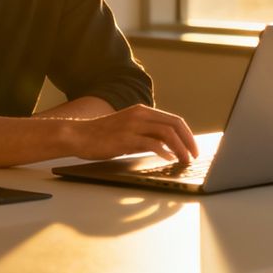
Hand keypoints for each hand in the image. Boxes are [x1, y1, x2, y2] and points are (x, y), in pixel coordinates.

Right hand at [65, 104, 199, 162]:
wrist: (79, 135)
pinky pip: (151, 143)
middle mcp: (140, 114)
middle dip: (189, 141)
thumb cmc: (102, 136)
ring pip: (166, 132)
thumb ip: (146, 135)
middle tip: (194, 155)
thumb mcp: (128, 130)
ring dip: (180, 147)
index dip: (187, 134)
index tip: (193, 148)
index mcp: (142, 111)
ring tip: (185, 160)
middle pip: (175, 124)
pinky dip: (164, 151)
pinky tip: (168, 159)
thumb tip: (167, 147)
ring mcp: (133, 125)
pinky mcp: (125, 138)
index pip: (173, 120)